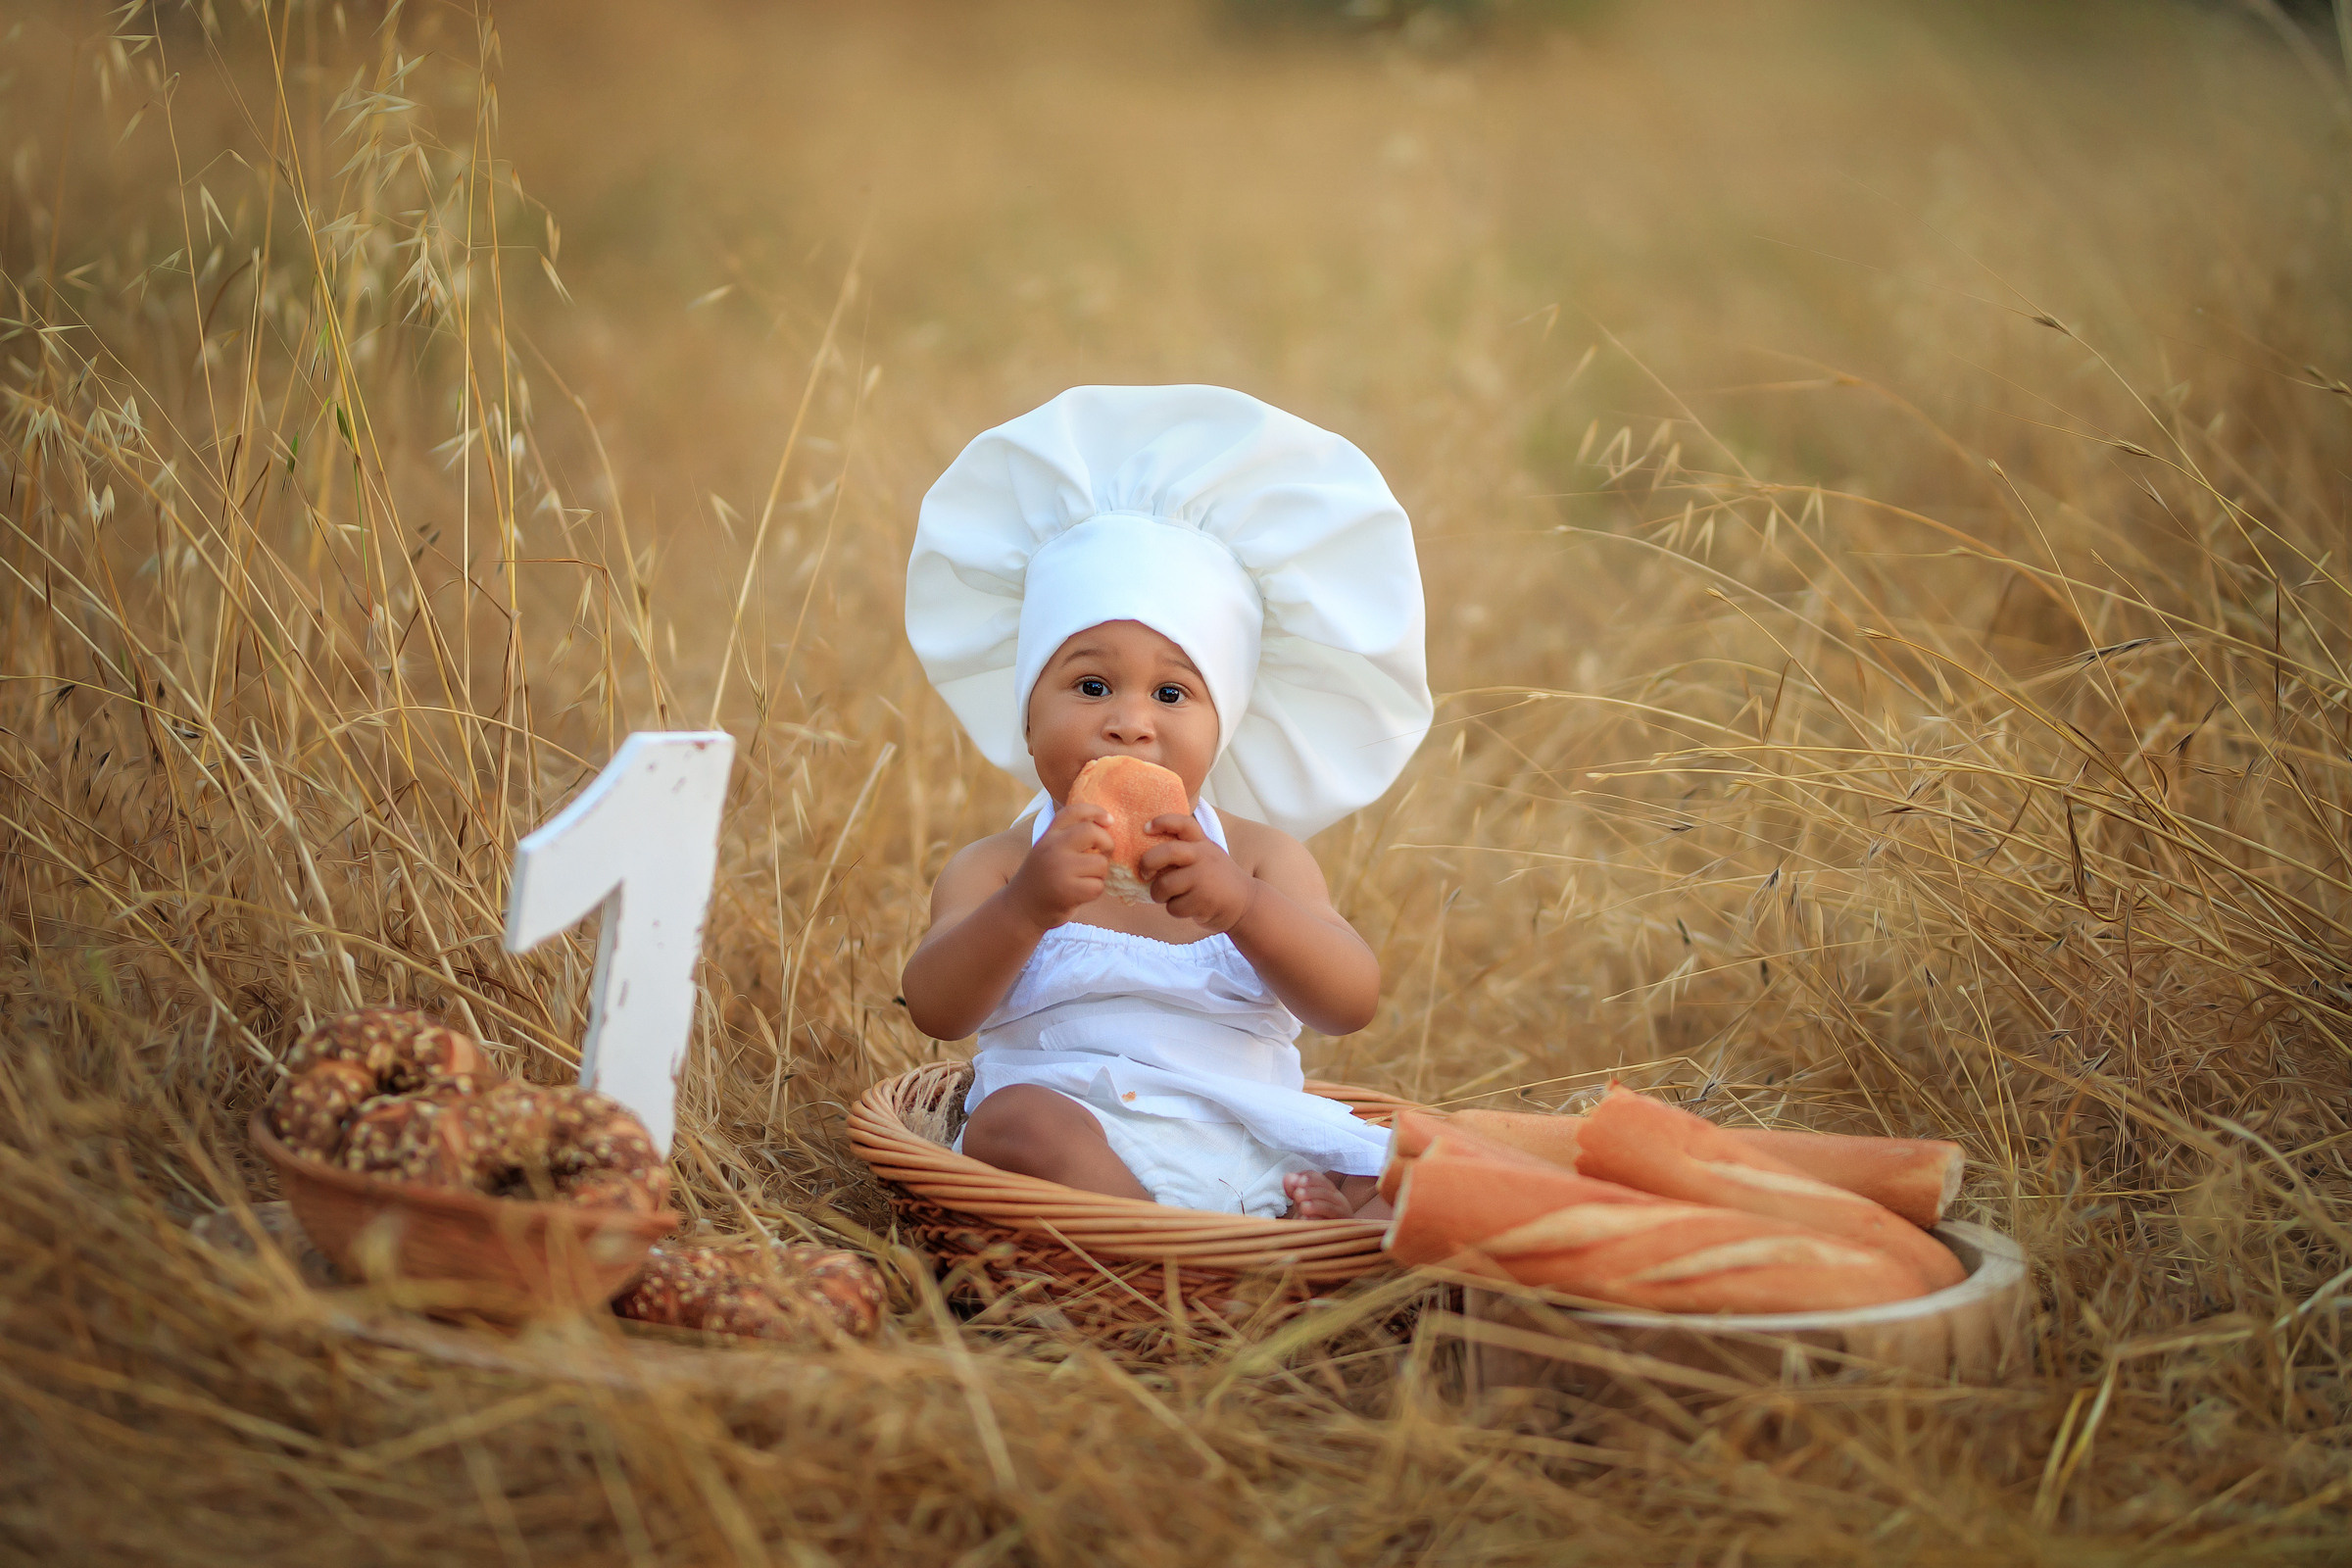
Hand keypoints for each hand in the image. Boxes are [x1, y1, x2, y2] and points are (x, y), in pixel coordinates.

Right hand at [1004, 804, 1111, 930]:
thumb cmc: (1043, 878)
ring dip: (1099, 874)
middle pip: (1092, 832)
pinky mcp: (1066, 891)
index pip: (1074, 811)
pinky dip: (1094, 892)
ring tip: (1085, 879)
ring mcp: (1059, 868)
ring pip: (1100, 864)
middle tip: (1103, 855)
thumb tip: (1106, 825)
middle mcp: (1052, 847)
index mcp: (1049, 835)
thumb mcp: (1049, 850)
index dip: (1096, 811)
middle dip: (1107, 843)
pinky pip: (1097, 886)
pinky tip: (1080, 894)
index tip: (1109, 820)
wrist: (1021, 909)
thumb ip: (1069, 837)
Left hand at [1138, 814, 1255, 932]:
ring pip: (1164, 885)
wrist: (1246, 904)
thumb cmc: (1217, 880)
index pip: (1183, 824)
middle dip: (1148, 862)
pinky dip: (1175, 910)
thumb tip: (1146, 857)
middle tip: (1145, 872)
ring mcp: (1204, 878)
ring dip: (1159, 894)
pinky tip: (1188, 907)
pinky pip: (1173, 907)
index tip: (1145, 828)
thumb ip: (1185, 851)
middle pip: (1167, 852)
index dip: (1162, 822)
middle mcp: (1204, 857)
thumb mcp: (1208, 857)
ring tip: (1168, 896)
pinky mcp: (1202, 900)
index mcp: (1203, 844)